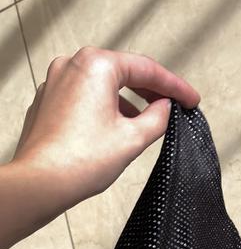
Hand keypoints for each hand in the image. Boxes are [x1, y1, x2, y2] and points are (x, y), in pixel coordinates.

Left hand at [10, 46, 200, 207]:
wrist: (42, 182)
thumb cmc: (79, 160)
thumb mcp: (133, 139)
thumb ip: (158, 118)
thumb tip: (166, 109)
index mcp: (96, 65)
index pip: (147, 70)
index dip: (174, 86)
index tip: (190, 99)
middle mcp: (72, 66)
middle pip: (124, 73)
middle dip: (150, 91)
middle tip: (174, 106)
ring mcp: (57, 82)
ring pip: (104, 85)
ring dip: (128, 101)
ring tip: (146, 123)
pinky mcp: (49, 101)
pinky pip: (85, 97)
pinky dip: (105, 108)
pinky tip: (116, 128)